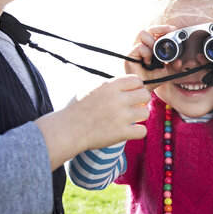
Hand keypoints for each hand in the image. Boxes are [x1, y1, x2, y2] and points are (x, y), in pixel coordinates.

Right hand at [35, 75, 150, 169]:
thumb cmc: (76, 109)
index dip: (136, 87)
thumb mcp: (91, 89)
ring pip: (145, 113)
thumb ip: (110, 86)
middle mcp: (117, 99)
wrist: (67, 130)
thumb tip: (126, 84)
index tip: (131, 94)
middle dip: (141, 100)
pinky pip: (142, 131)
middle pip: (145, 95)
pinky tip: (130, 131)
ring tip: (131, 119)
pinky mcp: (121, 133)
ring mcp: (120, 116)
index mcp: (110, 86)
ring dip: (139, 117)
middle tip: (134, 106)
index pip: (136, 80)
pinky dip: (137, 132)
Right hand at [124, 25, 176, 91]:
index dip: (163, 28)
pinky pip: (139, 47)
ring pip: (142, 34)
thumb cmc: (152, 80)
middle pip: (148, 29)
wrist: (142, 91)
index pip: (154, 32)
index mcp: (149, 48)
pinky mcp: (129, 56)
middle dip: (160, 28)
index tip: (174, 29)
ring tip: (155, 54)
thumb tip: (180, 62)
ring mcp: (134, 50)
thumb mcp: (167, 72)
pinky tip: (148, 62)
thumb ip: (174, 66)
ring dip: (152, 42)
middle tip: (170, 32)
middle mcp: (141, 47)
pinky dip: (146, 53)